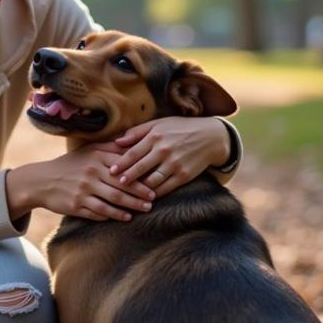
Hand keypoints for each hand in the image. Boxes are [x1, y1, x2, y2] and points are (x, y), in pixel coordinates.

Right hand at [6, 142, 155, 221]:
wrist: (42, 181)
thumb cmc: (71, 164)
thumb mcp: (88, 150)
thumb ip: (110, 148)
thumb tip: (134, 144)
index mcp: (96, 158)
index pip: (123, 168)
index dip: (140, 178)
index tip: (154, 184)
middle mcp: (90, 173)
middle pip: (120, 186)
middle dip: (139, 195)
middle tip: (153, 201)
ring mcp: (83, 190)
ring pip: (111, 201)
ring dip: (129, 207)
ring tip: (143, 210)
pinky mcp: (76, 205)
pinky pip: (98, 212)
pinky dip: (112, 215)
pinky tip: (124, 217)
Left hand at [107, 116, 230, 198]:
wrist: (211, 137)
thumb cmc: (181, 128)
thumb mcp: (159, 124)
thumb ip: (137, 132)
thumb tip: (116, 141)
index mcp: (156, 136)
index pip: (134, 152)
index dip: (121, 163)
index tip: (111, 171)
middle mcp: (164, 150)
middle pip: (141, 168)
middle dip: (127, 178)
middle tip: (116, 184)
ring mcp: (175, 164)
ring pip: (152, 181)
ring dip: (139, 189)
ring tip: (128, 194)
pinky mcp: (184, 176)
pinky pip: (165, 188)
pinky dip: (155, 194)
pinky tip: (146, 198)